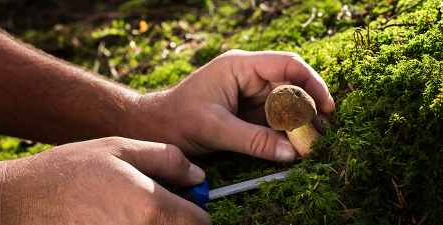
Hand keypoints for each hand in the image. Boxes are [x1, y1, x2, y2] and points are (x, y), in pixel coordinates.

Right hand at [0, 137, 208, 223]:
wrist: (22, 200)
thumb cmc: (70, 171)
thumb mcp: (121, 149)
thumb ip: (167, 160)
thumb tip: (197, 176)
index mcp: (150, 208)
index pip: (200, 223)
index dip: (198, 209)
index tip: (187, 200)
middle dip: (178, 220)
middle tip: (161, 203)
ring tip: (134, 208)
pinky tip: (118, 217)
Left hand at [135, 50, 334, 161]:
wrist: (156, 127)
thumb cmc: (178, 119)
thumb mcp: (216, 129)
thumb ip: (254, 140)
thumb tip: (291, 153)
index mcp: (239, 67)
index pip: (286, 64)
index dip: (311, 83)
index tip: (327, 105)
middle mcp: (247, 76)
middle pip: (290, 85)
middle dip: (309, 108)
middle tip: (323, 132)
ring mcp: (248, 94)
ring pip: (285, 103)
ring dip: (300, 122)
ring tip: (314, 141)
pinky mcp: (247, 111)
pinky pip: (274, 118)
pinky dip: (286, 131)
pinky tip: (295, 144)